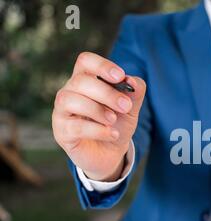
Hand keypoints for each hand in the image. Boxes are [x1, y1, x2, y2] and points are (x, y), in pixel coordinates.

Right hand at [52, 52, 145, 180]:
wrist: (110, 153)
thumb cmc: (116, 124)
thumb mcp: (130, 108)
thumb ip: (134, 92)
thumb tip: (133, 81)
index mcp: (85, 80)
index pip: (85, 61)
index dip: (101, 65)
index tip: (120, 76)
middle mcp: (69, 92)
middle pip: (80, 81)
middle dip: (107, 93)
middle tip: (126, 106)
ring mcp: (62, 112)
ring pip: (71, 100)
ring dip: (97, 110)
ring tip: (114, 120)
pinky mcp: (61, 132)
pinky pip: (75, 126)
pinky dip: (97, 130)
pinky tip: (112, 134)